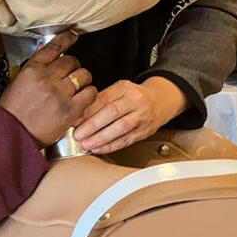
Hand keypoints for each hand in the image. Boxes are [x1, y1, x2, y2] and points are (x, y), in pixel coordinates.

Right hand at [0, 31, 96, 146]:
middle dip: (73, 67)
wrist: (13, 135)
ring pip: (84, 75)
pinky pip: (90, 93)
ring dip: (82, 80)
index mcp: (33, 69)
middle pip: (72, 61)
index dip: (67, 38)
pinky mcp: (71, 110)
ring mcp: (60, 94)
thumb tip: (50, 50)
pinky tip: (82, 98)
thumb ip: (36, 66)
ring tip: (76, 88)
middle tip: (69, 76)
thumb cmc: (14, 110)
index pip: (54, 46)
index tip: (73, 35)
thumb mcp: (19, 81)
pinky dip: (89, 93)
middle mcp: (47, 78)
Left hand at [72, 77, 187, 153]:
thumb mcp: (119, 90)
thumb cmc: (134, 96)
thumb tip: (79, 116)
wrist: (161, 101)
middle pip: (112, 113)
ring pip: (120, 128)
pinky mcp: (144, 131)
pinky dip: (111, 146)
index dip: (88, 111)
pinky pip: (126, 140)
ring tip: (86, 144)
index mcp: (125, 88)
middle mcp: (135, 101)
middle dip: (93, 126)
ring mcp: (142, 117)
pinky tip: (99, 149)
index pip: (104, 99)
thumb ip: (101, 100)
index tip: (75, 121)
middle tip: (78, 135)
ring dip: (101, 138)